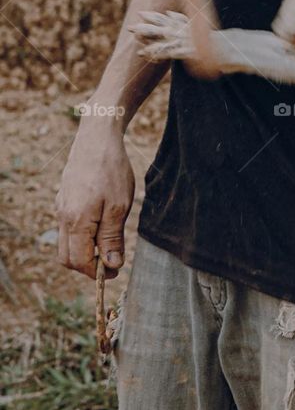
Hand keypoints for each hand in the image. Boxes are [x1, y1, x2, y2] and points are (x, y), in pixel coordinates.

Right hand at [55, 118, 134, 279]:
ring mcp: (61, 207)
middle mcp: (63, 216)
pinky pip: (68, 226)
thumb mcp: (119, 206)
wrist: (97, 137)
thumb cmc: (111, 169)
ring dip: (84, 249)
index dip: (96, 272)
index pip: (79, 261)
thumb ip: (112, 238)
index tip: (116, 270)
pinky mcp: (64, 198)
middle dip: (87, 265)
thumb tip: (111, 265)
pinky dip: (81, 234)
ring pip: (66, 242)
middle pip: (67, 257)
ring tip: (109, 239)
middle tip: (112, 259)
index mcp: (75, 221)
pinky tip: (101, 222)